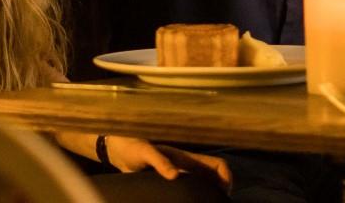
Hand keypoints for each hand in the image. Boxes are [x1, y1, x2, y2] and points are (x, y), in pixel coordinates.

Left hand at [103, 136, 232, 187]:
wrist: (117, 148)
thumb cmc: (132, 147)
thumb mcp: (144, 152)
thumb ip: (159, 161)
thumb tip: (175, 175)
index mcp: (185, 158)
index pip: (216, 164)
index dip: (226, 176)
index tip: (224, 193)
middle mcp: (186, 165)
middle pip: (214, 176)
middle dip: (221, 189)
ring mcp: (179, 172)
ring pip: (204, 182)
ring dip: (210, 192)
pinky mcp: (169, 179)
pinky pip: (190, 188)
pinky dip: (196, 195)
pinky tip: (190, 202)